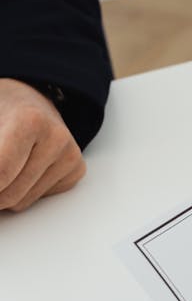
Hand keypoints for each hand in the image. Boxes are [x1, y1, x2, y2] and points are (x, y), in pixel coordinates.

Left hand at [0, 78, 85, 211]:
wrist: (25, 99)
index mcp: (30, 121)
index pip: (1, 172)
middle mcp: (57, 138)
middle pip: (11, 193)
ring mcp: (70, 156)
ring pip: (23, 201)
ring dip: (4, 193)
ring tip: (0, 170)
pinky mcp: (76, 170)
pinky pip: (38, 198)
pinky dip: (22, 191)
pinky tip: (20, 169)